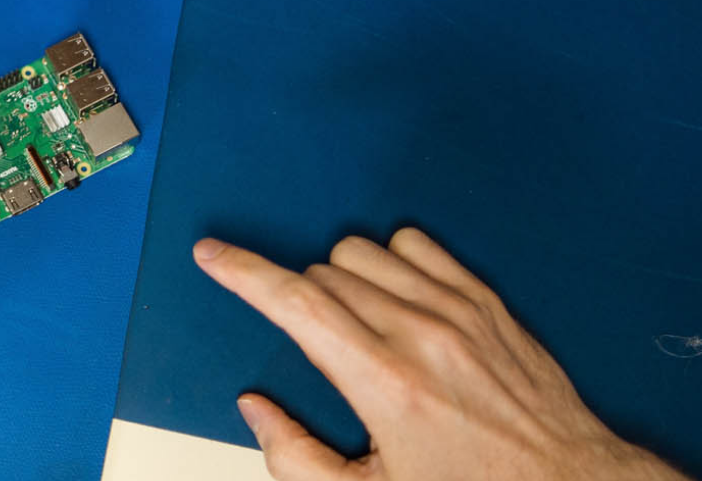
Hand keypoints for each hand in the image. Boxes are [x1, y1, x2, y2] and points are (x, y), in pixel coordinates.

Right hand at [194, 228, 689, 480]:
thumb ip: (296, 458)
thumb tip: (256, 411)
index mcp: (384, 384)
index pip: (294, 303)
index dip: (242, 272)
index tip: (214, 255)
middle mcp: (420, 336)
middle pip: (322, 274)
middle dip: (300, 299)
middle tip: (317, 344)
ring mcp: (458, 312)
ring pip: (363, 250)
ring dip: (343, 277)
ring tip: (358, 322)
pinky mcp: (487, 300)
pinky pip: (416, 243)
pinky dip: (393, 260)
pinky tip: (398, 298)